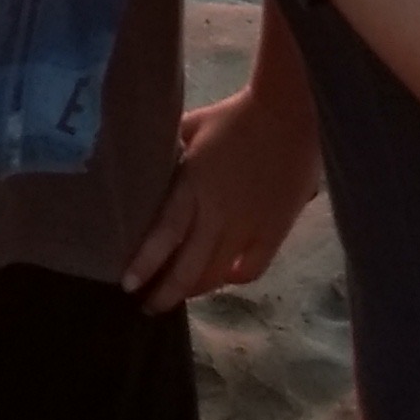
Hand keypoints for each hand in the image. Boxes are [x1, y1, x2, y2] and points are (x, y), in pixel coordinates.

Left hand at [123, 79, 321, 316]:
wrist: (290, 114)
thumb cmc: (235, 117)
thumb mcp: (191, 127)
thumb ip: (169, 150)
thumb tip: (144, 162)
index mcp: (194, 186)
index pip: (164, 235)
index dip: (145, 264)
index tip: (128, 285)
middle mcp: (218, 214)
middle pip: (189, 268)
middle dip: (166, 293)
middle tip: (150, 306)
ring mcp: (249, 226)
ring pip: (218, 275)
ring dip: (197, 290)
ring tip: (183, 294)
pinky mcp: (275, 231)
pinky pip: (252, 268)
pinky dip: (236, 279)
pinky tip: (227, 277)